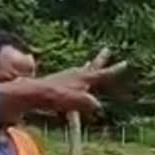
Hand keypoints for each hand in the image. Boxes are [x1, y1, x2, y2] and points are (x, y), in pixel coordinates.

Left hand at [0, 50, 128, 120]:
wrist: (28, 94)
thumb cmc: (49, 97)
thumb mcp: (70, 100)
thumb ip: (83, 102)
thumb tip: (96, 105)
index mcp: (80, 79)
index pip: (101, 73)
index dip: (114, 71)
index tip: (126, 63)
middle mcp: (73, 76)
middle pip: (90, 67)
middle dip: (100, 60)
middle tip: (107, 50)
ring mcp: (64, 79)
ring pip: (80, 71)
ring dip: (88, 67)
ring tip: (92, 63)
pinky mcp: (56, 85)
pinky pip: (71, 79)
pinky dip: (76, 77)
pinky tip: (73, 82)